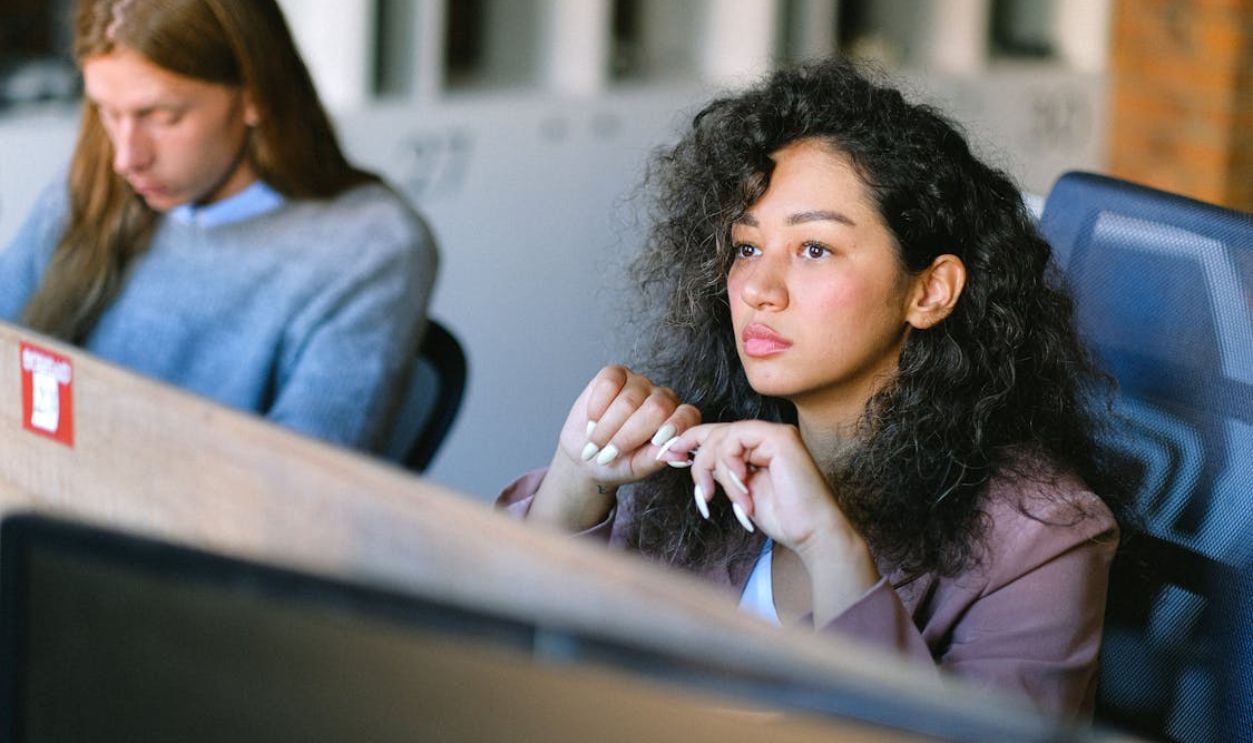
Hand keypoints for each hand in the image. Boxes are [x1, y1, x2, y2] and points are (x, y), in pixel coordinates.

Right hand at [529, 365, 700, 530]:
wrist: (586, 453)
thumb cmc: (617, 463)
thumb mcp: (637, 468)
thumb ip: (657, 459)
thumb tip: (680, 455)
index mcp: (676, 421)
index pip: (687, 415)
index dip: (675, 427)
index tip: (656, 442)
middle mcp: (662, 398)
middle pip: (657, 408)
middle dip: (628, 436)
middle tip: (608, 455)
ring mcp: (639, 383)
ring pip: (629, 400)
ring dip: (607, 428)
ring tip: (596, 443)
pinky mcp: (615, 374)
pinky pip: (609, 383)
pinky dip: (597, 406)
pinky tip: (593, 420)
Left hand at [668, 421, 879, 623]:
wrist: (812, 533)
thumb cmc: (783, 518)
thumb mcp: (740, 492)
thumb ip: (721, 472)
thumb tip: (690, 458)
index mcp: (758, 447)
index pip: (716, 434)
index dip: (688, 442)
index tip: (667, 456)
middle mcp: (767, 435)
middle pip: (714, 433)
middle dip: (696, 460)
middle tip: (696, 488)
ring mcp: (774, 434)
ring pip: (722, 437)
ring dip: (714, 471)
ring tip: (721, 497)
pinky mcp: (779, 438)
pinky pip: (736, 440)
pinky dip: (729, 465)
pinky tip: (740, 487)